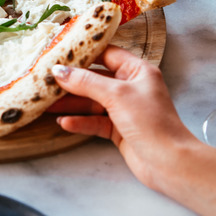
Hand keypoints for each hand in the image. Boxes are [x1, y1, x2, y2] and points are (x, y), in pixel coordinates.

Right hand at [48, 45, 197, 188]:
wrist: (169, 162)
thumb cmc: (151, 122)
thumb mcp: (116, 95)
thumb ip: (85, 81)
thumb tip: (59, 70)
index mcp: (137, 71)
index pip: (107, 54)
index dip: (84, 53)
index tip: (59, 53)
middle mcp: (131, 88)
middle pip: (95, 79)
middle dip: (71, 82)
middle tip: (47, 81)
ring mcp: (124, 110)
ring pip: (92, 102)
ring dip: (71, 104)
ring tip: (48, 104)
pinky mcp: (119, 130)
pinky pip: (94, 121)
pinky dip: (80, 121)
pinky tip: (64, 123)